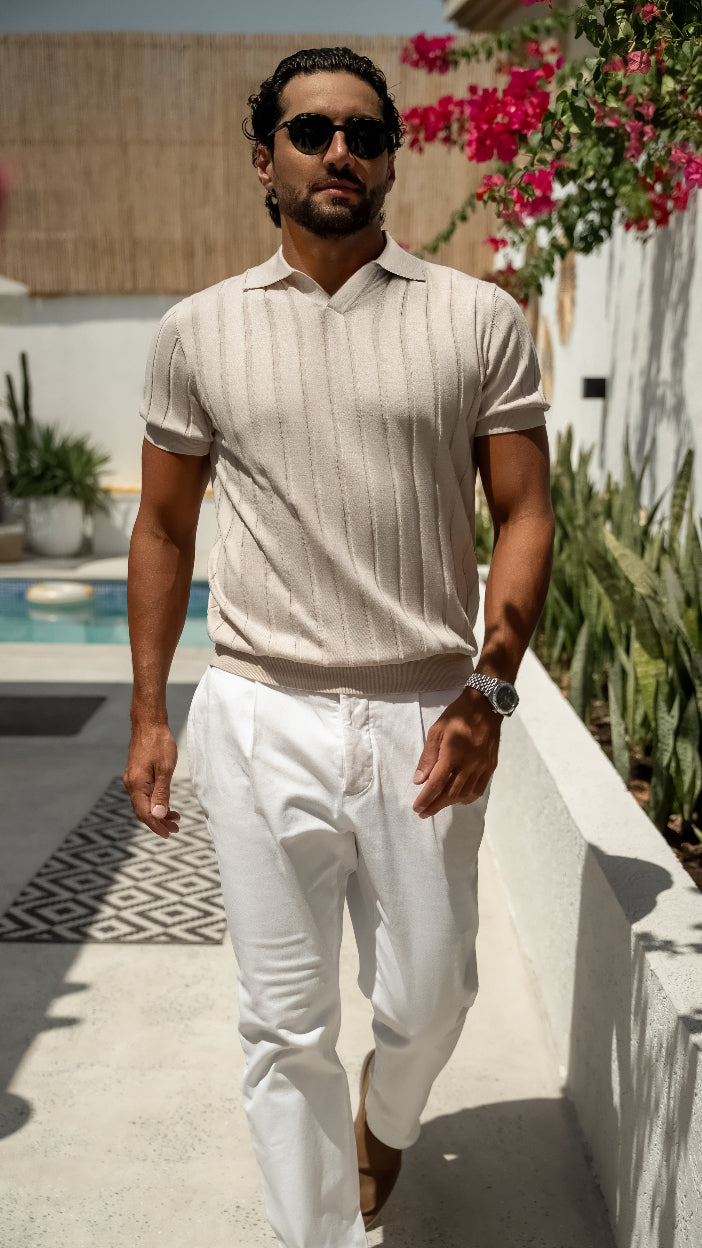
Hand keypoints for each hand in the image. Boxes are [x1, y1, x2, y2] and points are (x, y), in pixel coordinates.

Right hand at [123, 721, 179, 839]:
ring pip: (144, 803)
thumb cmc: (159, 743)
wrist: (149, 724)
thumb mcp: (165, 769)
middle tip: (175, 829)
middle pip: (143, 811)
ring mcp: (133, 779)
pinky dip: (155, 802)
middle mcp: (131, 784)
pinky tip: (165, 803)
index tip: (169, 833)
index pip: (145, 813)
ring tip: (174, 818)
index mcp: (137, 785)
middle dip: (158, 822)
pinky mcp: (136, 774)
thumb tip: (159, 815)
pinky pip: (144, 795)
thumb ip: (162, 793)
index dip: (157, 826)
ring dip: (158, 812)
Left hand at [412, 688, 500, 818]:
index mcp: (453, 754)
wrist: (486, 707)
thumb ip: (428, 757)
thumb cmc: (457, 716)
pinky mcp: (491, 767)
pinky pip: (479, 789)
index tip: (417, 808)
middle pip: (450, 793)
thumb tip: (419, 781)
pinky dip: (467, 798)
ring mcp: (482, 767)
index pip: (437, 784)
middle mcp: (469, 764)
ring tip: (437, 805)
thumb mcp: (436, 731)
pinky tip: (458, 799)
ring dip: (449, 803)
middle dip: (435, 805)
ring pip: (465, 794)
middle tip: (423, 812)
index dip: (426, 799)